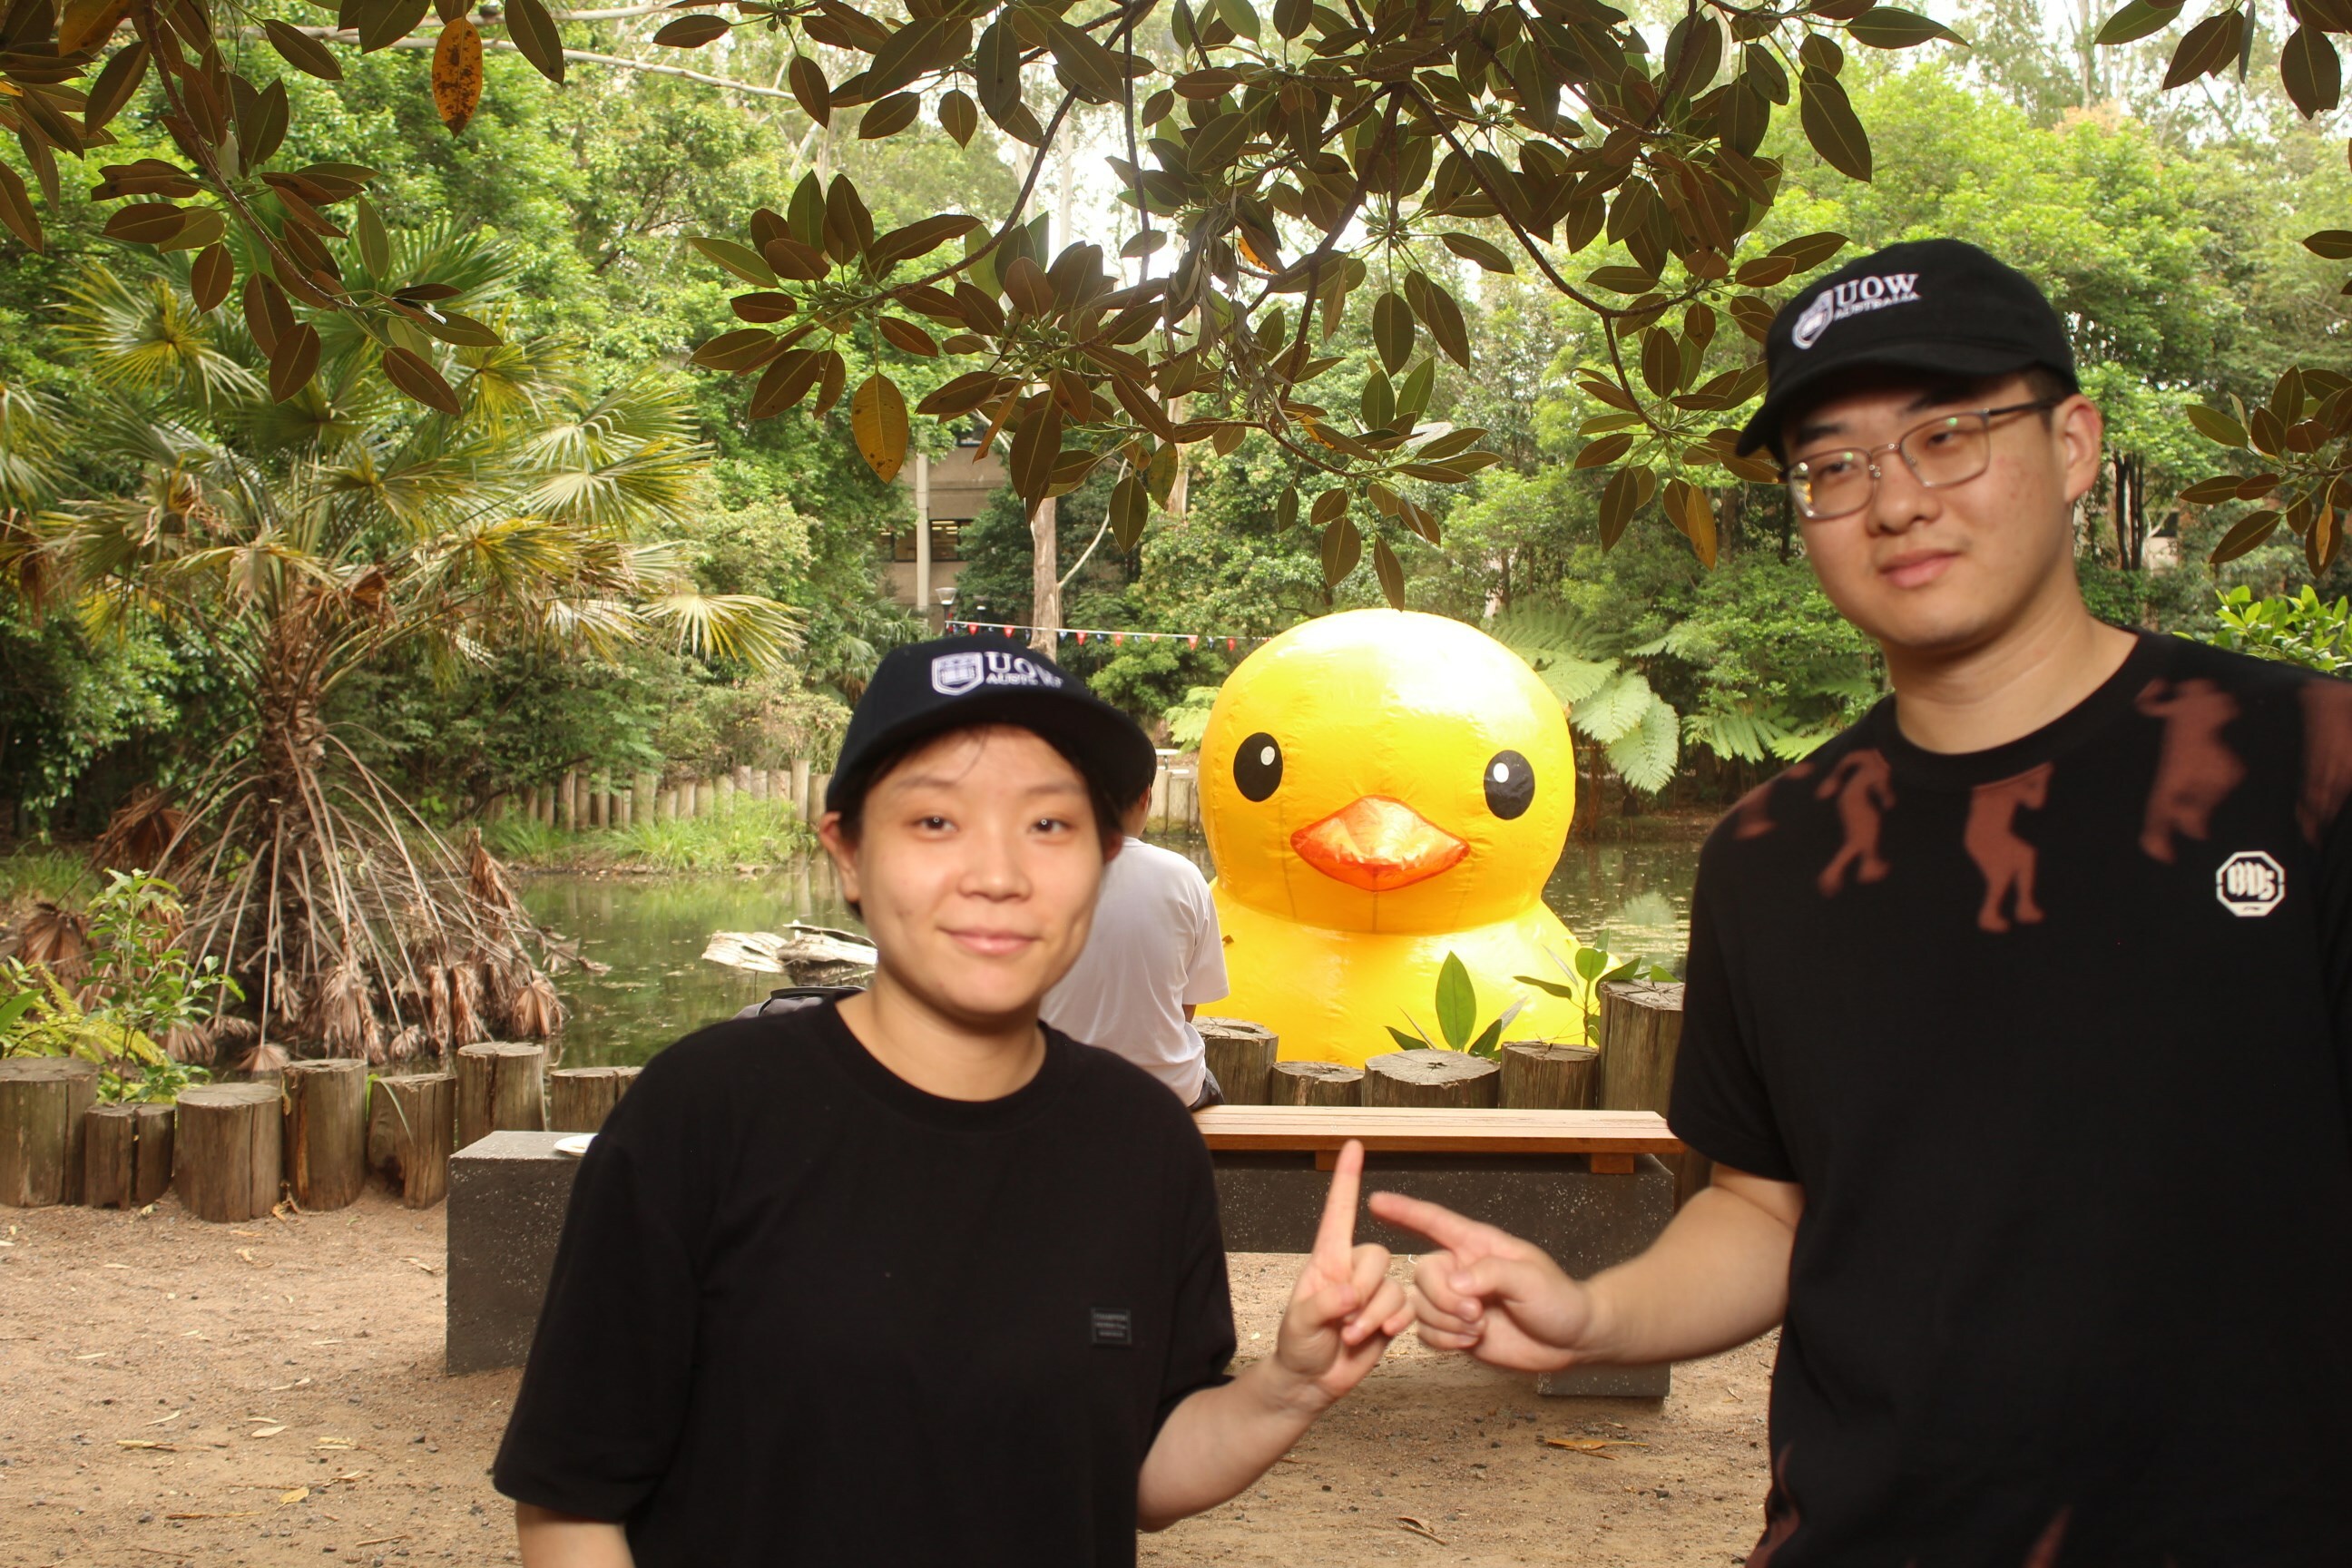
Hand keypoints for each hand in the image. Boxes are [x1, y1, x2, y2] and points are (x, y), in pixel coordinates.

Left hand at [1271, 1140, 1413, 1408]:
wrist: (1311, 1382)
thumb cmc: (1297, 1347)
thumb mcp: (1300, 1324)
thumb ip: (1323, 1305)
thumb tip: (1350, 1293)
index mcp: (1326, 1259)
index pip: (1338, 1212)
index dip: (1347, 1178)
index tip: (1354, 1144)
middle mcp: (1351, 1268)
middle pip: (1379, 1255)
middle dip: (1365, 1292)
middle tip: (1343, 1321)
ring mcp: (1372, 1291)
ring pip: (1394, 1283)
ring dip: (1377, 1314)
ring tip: (1352, 1336)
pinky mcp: (1389, 1313)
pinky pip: (1406, 1305)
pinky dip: (1395, 1322)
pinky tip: (1379, 1337)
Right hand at [1365, 1190, 1593, 1372]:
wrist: (1571, 1341)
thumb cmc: (1559, 1300)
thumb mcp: (1529, 1278)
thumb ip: (1489, 1274)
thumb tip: (1452, 1282)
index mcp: (1477, 1245)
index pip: (1434, 1222)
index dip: (1404, 1211)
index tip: (1376, 1201)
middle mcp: (1461, 1270)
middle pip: (1422, 1274)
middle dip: (1443, 1298)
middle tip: (1476, 1313)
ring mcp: (1456, 1302)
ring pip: (1420, 1307)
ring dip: (1446, 1323)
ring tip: (1479, 1328)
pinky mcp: (1455, 1331)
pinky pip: (1427, 1333)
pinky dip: (1445, 1340)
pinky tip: (1472, 1340)